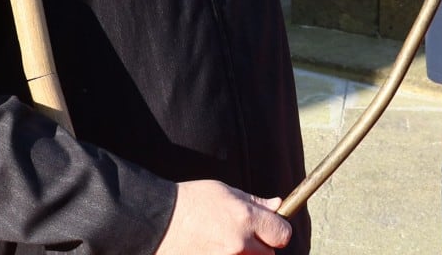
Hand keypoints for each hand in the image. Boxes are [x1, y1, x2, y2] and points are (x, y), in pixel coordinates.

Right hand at [156, 179, 291, 253]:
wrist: (158, 222)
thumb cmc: (191, 201)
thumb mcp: (225, 192)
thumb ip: (255, 202)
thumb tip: (277, 205)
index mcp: (246, 219)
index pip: (283, 234)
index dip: (277, 230)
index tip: (270, 228)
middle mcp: (240, 244)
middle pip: (269, 254)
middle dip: (261, 245)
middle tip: (242, 235)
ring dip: (245, 254)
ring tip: (223, 242)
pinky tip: (213, 248)